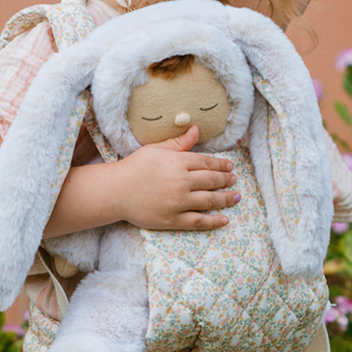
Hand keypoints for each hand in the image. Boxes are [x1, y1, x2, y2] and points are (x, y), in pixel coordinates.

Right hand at [114, 126, 238, 230]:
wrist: (115, 191)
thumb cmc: (134, 167)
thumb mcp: (156, 149)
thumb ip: (179, 142)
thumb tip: (196, 130)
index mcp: (178, 162)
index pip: (207, 162)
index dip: (221, 165)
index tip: (229, 166)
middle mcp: (181, 182)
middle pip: (212, 181)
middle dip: (226, 180)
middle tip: (234, 180)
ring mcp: (178, 202)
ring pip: (209, 201)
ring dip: (226, 199)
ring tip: (236, 197)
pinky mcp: (172, 219)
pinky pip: (198, 221)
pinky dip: (213, 221)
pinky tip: (224, 219)